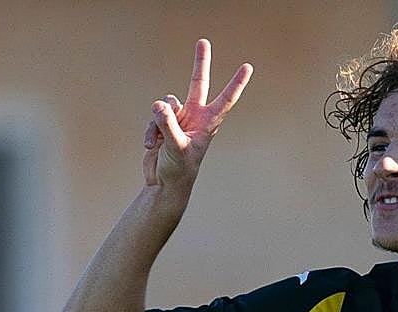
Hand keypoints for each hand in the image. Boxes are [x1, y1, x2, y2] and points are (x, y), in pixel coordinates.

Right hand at [142, 39, 252, 188]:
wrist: (165, 184)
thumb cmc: (179, 170)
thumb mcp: (175, 148)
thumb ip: (167, 124)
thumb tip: (159, 104)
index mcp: (208, 123)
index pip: (225, 99)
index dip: (236, 83)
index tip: (248, 67)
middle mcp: (195, 117)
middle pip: (198, 83)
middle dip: (200, 63)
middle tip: (203, 41)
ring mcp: (179, 118)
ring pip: (165, 103)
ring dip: (158, 121)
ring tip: (160, 142)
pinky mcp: (163, 123)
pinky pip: (153, 115)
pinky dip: (149, 131)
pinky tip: (151, 146)